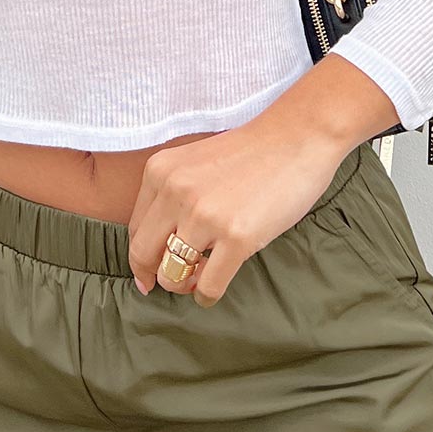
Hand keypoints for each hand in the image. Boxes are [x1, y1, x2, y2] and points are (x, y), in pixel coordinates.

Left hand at [126, 111, 347, 309]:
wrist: (297, 136)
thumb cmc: (251, 152)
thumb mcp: (193, 162)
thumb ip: (173, 194)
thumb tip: (158, 247)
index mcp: (160, 172)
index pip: (135, 229)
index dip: (140, 258)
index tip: (148, 274)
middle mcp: (175, 192)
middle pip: (144, 255)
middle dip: (156, 276)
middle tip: (173, 283)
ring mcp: (205, 215)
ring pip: (172, 274)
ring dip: (183, 285)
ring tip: (199, 280)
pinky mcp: (237, 236)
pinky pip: (208, 285)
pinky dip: (207, 295)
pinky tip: (213, 289)